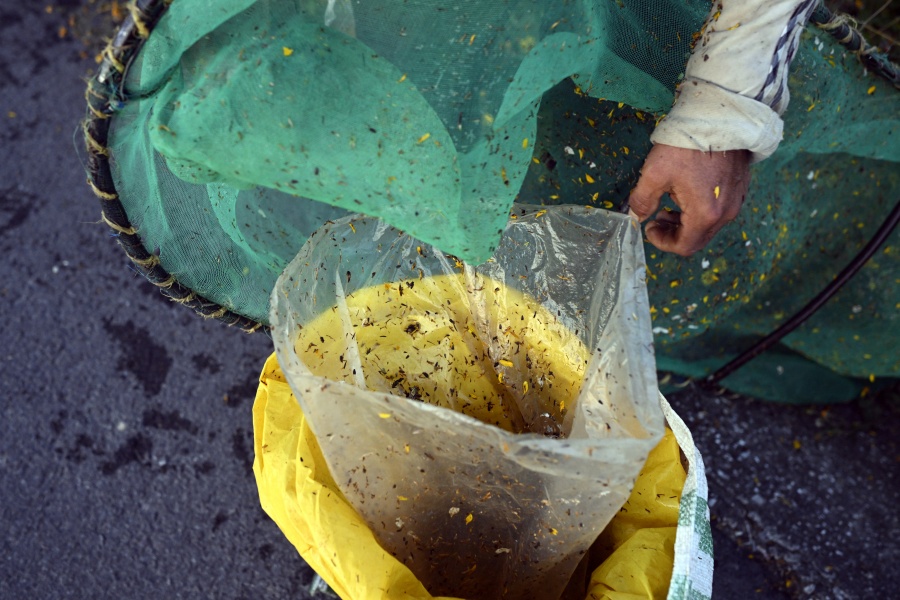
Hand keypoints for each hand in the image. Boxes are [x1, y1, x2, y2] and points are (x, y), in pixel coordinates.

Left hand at [628, 144, 750, 255]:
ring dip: (687, 220)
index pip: (684, 246)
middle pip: (698, 238)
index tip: (649, 226)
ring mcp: (737, 199)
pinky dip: (701, 209)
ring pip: (709, 224)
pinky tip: (689, 190)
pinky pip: (719, 209)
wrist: (719, 115)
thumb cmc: (685, 146)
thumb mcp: (654, 173)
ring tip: (671, 202)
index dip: (662, 242)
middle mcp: (726, 213)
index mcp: (706, 214)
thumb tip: (636, 216)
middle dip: (674, 232)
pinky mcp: (741, 186)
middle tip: (657, 215)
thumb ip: (642, 201)